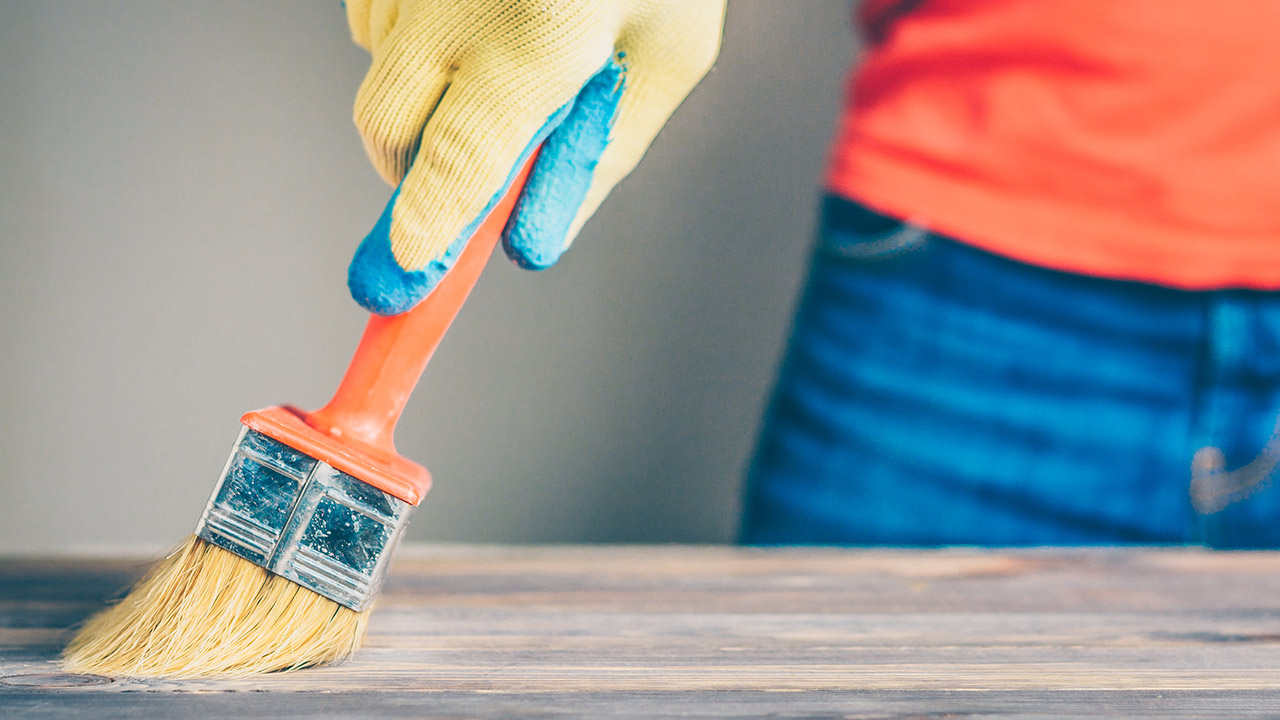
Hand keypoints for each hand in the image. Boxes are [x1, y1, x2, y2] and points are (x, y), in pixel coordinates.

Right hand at [343, 0, 725, 314]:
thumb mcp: (667, 56)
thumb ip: (599, 154)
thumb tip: (528, 243)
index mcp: (543, 31)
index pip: (461, 152)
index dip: (427, 223)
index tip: (401, 280)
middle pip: (389, 126)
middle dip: (415, 176)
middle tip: (458, 193)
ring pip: (380, 71)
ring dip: (423, 100)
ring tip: (501, 61)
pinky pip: (377, 16)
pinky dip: (414, 42)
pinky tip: (475, 15)